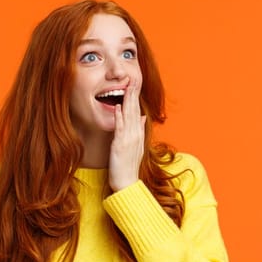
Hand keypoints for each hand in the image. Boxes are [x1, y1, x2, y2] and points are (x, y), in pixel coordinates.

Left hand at [108, 76, 146, 191]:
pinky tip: (118, 107)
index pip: (138, 111)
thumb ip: (140, 130)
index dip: (136, 97)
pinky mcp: (120, 145)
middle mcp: (136, 134)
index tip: (135, 84)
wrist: (127, 183)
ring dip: (128, 101)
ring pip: (129, 116)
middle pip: (135, 110)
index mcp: (138, 133)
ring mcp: (129, 139)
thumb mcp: (137, 146)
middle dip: (134, 94)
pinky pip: (120, 128)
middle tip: (134, 78)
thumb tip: (143, 117)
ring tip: (127, 87)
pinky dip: (119, 116)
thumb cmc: (128, 166)